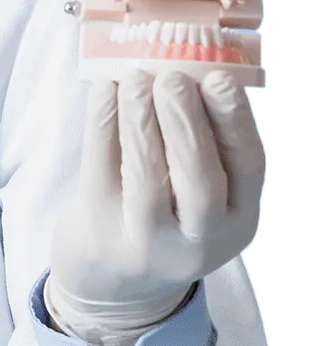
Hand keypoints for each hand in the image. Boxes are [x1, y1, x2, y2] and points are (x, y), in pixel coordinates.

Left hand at [47, 69, 265, 345]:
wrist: (112, 278)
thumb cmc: (165, 213)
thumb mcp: (202, 194)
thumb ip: (206, 142)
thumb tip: (192, 66)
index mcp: (237, 220)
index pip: (246, 168)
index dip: (234, 120)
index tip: (218, 77)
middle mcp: (198, 240)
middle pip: (198, 179)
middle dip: (186, 121)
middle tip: (172, 77)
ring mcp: (147, 241)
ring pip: (147, 178)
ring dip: (142, 120)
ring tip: (138, 78)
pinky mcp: (100, 230)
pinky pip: (101, 169)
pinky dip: (103, 122)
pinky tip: (106, 89)